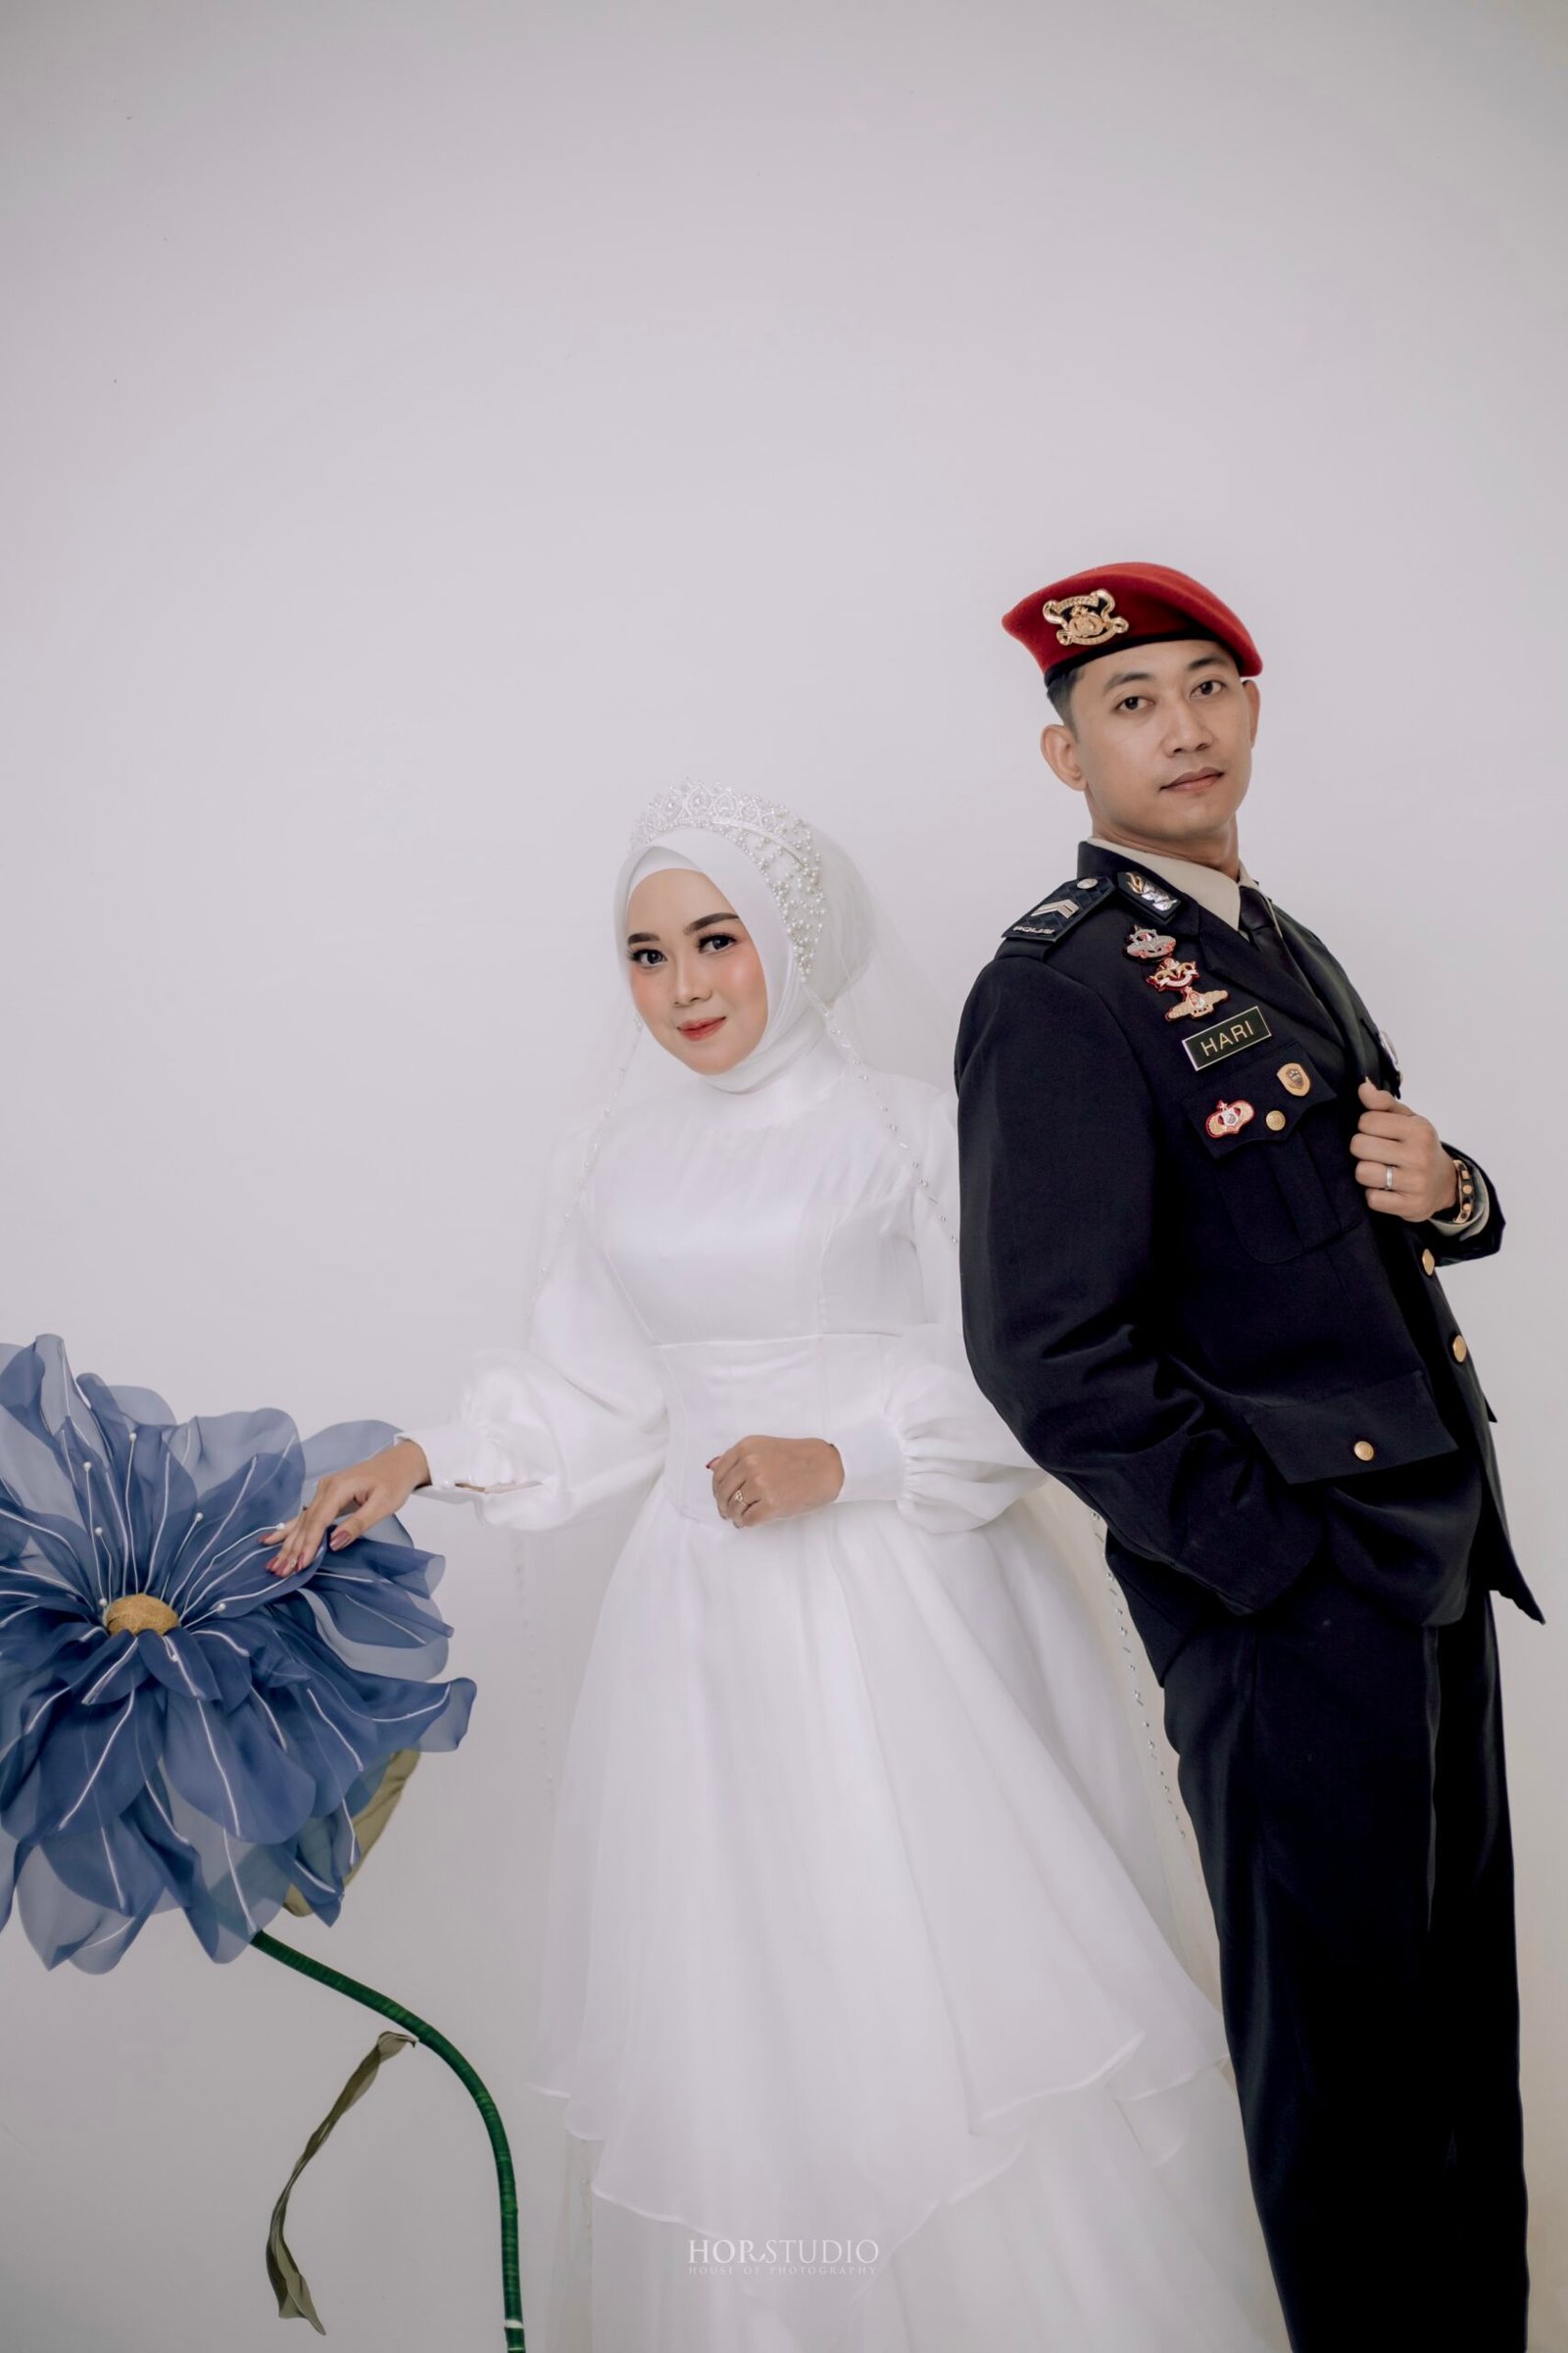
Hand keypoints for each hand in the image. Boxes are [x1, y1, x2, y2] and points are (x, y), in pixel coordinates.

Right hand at [260, 1438, 430, 1575]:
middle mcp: (325, 1488)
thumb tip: (334, 1543)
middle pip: (306, 1523)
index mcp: (339, 1488)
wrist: (399, 1463)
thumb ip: (358, 1524)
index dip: (308, 1544)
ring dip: (288, 1543)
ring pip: (302, 1521)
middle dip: (292, 1548)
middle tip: (280, 1571)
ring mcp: (323, 1491)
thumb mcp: (383, 1505)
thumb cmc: (394, 1482)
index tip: (300, 1564)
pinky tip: (271, 1539)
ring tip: (273, 1564)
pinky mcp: (325, 1496)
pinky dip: (289, 1529)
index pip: (319, 1520)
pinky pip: (305, 1516)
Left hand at [705, 1435, 844, 1527]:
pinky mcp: (771, 1504)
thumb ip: (738, 1457)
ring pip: (734, 1507)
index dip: (717, 1488)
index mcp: (747, 1447)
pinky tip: (748, 1521)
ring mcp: (760, 1484)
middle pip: (723, 1491)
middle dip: (722, 1505)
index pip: (719, 1472)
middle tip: (726, 1512)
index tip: (719, 1495)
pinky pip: (748, 1519)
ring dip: (734, 1515)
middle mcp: (750, 1464)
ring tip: (739, 1517)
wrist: (827, 1467)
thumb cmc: (799, 1457)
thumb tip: (711, 1466)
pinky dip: (745, 1523)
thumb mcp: (765, 1447)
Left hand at [1348, 1080, 1458, 1221]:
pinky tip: (1386, 1189)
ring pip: (1362, 1173)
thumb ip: (1384, 1103)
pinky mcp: (1410, 1206)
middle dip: (1362, 1149)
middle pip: (1359, 1146)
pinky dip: (1374, 1194)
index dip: (1366, 1126)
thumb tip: (1363, 1087)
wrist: (1445, 1183)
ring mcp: (1416, 1183)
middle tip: (1376, 1152)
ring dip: (1365, 1172)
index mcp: (1419, 1130)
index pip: (1367, 1121)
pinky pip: (1372, 1199)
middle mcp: (1419, 1155)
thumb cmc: (1419, 1146)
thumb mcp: (1408, 1120)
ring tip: (1378, 1170)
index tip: (1378, 1133)